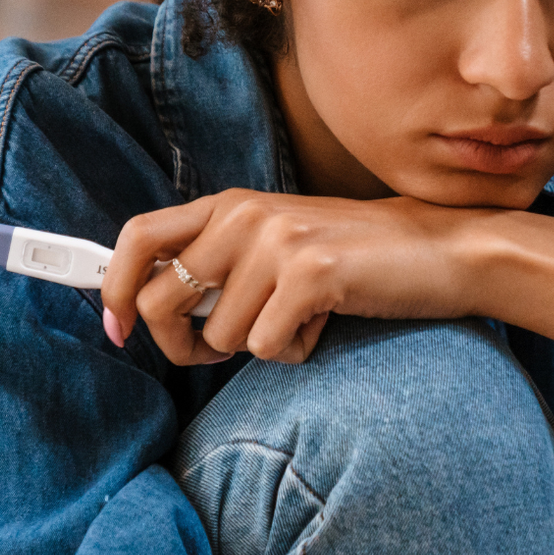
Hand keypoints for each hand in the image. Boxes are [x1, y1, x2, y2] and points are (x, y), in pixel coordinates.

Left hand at [100, 189, 496, 365]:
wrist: (441, 249)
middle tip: (219, 349)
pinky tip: (326, 320)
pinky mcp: (311, 274)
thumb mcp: (276, 243)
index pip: (140, 236)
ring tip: (302, 316)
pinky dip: (296, 350)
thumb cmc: (355, 258)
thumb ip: (219, 263)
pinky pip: (267, 347)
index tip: (117, 328)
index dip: (113, 287)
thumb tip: (150, 306)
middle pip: (162, 300)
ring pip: (221, 336)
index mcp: (229, 204)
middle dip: (182, 344)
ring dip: (260, 344)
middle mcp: (245, 214)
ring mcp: (277, 242)